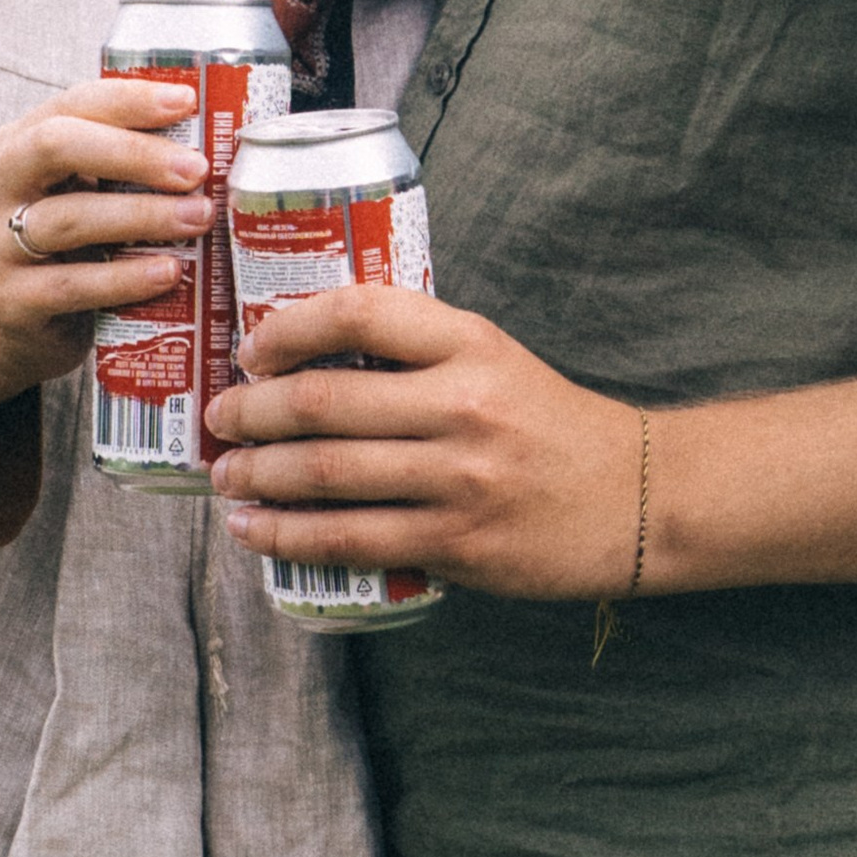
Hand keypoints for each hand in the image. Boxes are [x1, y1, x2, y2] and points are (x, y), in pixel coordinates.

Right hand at [0, 75, 214, 429]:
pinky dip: (124, 278)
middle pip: (55, 146)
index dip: (129, 100)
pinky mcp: (10, 301)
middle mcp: (1, 185)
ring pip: (67, 219)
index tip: (187, 101)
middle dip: (132, 152)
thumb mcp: (87, 194)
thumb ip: (128, 169)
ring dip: (141, 216)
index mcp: (23, 143)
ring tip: (199, 219)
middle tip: (196, 170)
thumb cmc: (72, 245)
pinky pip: (70, 285)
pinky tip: (168, 272)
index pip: (72, 104)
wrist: (20, 324)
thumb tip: (219, 146)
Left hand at [204, 285, 643, 600]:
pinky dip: (290, 535)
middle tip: (221, 420)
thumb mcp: (493, 359)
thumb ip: (416, 351)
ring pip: (327, 475)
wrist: (634, 498)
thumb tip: (305, 356)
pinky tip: (256, 531)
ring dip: (258, 477)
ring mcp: (459, 479)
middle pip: (325, 402)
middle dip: (251, 413)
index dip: (289, 327)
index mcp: (470, 344)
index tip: (252, 348)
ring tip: (227, 477)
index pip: (360, 313)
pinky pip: (351, 539)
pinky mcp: (456, 543)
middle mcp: (462, 404)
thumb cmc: (548, 423)